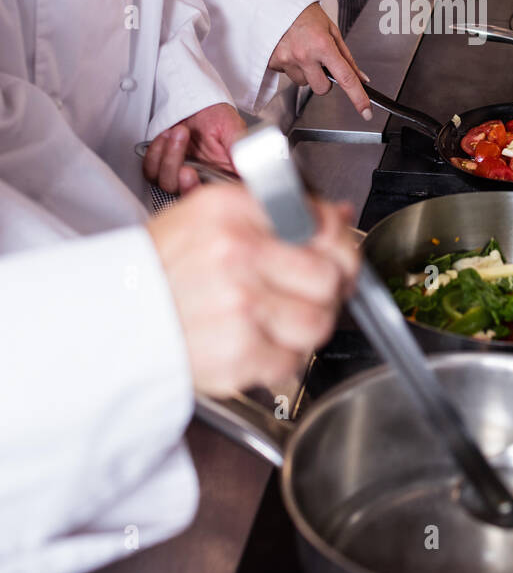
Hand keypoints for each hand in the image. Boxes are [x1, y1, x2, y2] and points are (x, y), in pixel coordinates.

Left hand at [143, 103, 246, 195]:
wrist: (199, 107)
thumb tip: (243, 167)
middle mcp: (203, 182)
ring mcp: (183, 178)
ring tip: (179, 132)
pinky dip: (155, 152)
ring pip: (167, 183)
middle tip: (180, 148)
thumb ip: (238, 148)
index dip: (195, 189)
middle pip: (184, 194)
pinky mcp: (165, 171)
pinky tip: (166, 137)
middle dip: (176, 168)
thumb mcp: (233, 128)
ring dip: (168, 154)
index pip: (211, 196)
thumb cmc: (218, 117)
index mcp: (224, 178)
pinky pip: (151, 172)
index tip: (189, 173)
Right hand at [148, 186, 357, 394]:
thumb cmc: (161, 269)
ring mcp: (239, 305)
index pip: (319, 220)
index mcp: (231, 211)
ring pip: (319, 322)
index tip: (334, 251)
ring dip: (307, 326)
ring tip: (277, 319)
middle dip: (328, 289)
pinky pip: (293, 361)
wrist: (113, 317)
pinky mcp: (238, 353)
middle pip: (329, 276)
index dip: (338, 241)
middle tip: (311, 292)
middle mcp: (237, 253)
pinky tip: (256, 342)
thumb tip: (336, 216)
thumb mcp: (209, 218)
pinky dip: (282, 358)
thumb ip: (277, 212)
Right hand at [268, 3, 371, 118]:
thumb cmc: (303, 13)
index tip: (365, 111)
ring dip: (306, 73)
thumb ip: (346, 57)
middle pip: (322, 88)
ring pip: (303, 83)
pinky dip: (291, 67)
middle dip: (324, 81)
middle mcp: (304, 55)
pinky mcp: (273, 63)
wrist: (274, 3)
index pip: (346, 77)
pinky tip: (290, 51)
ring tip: (301, 51)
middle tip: (320, 63)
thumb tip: (361, 77)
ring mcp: (286, 61)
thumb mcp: (331, 30)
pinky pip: (288, 75)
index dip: (358, 97)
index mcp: (322, 45)